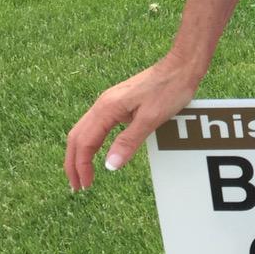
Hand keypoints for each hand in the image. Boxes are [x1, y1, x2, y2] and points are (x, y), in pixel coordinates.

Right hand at [64, 50, 202, 191]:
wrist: (180, 67)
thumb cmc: (169, 90)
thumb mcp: (151, 119)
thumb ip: (128, 141)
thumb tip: (109, 166)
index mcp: (107, 109)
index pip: (84, 143)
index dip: (82, 167)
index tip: (85, 185)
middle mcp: (103, 105)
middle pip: (77, 137)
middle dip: (74, 163)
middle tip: (78, 186)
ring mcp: (109, 103)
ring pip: (84, 131)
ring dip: (81, 153)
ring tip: (83, 173)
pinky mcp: (119, 103)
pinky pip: (97, 125)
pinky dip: (92, 142)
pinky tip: (98, 151)